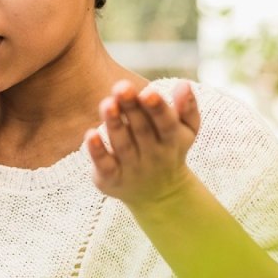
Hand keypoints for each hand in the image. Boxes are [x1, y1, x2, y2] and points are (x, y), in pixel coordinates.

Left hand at [84, 80, 200, 206]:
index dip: (157, 108)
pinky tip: (89, 134)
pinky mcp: (111, 178)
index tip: (148, 91)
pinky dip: (97, 151)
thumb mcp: (185, 131)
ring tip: (107, 103)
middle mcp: (152, 155)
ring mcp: (131, 168)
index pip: (166, 124)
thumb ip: (187, 108)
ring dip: (114, 124)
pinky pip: (104, 165)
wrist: (159, 194)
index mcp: (172, 140)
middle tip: (121, 87)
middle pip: (141, 130)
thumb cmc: (169, 149)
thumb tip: (184, 84)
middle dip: (131, 108)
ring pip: (122, 145)